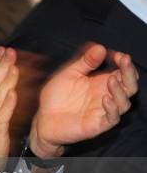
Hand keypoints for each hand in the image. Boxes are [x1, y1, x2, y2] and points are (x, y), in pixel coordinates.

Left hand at [30, 43, 137, 157]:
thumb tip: (100, 47)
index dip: (125, 64)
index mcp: (101, 83)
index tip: (119, 55)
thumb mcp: (70, 73)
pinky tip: (105, 99)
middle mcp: (106, 96)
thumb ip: (85, 62)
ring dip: (121, 91)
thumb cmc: (57, 96)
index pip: (122, 73)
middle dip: (130, 73)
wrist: (42, 118)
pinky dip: (112, 109)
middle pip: (129, 87)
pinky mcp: (97, 125)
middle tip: (124, 61)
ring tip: (111, 80)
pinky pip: (112, 118)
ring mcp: (103, 111)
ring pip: (124, 103)